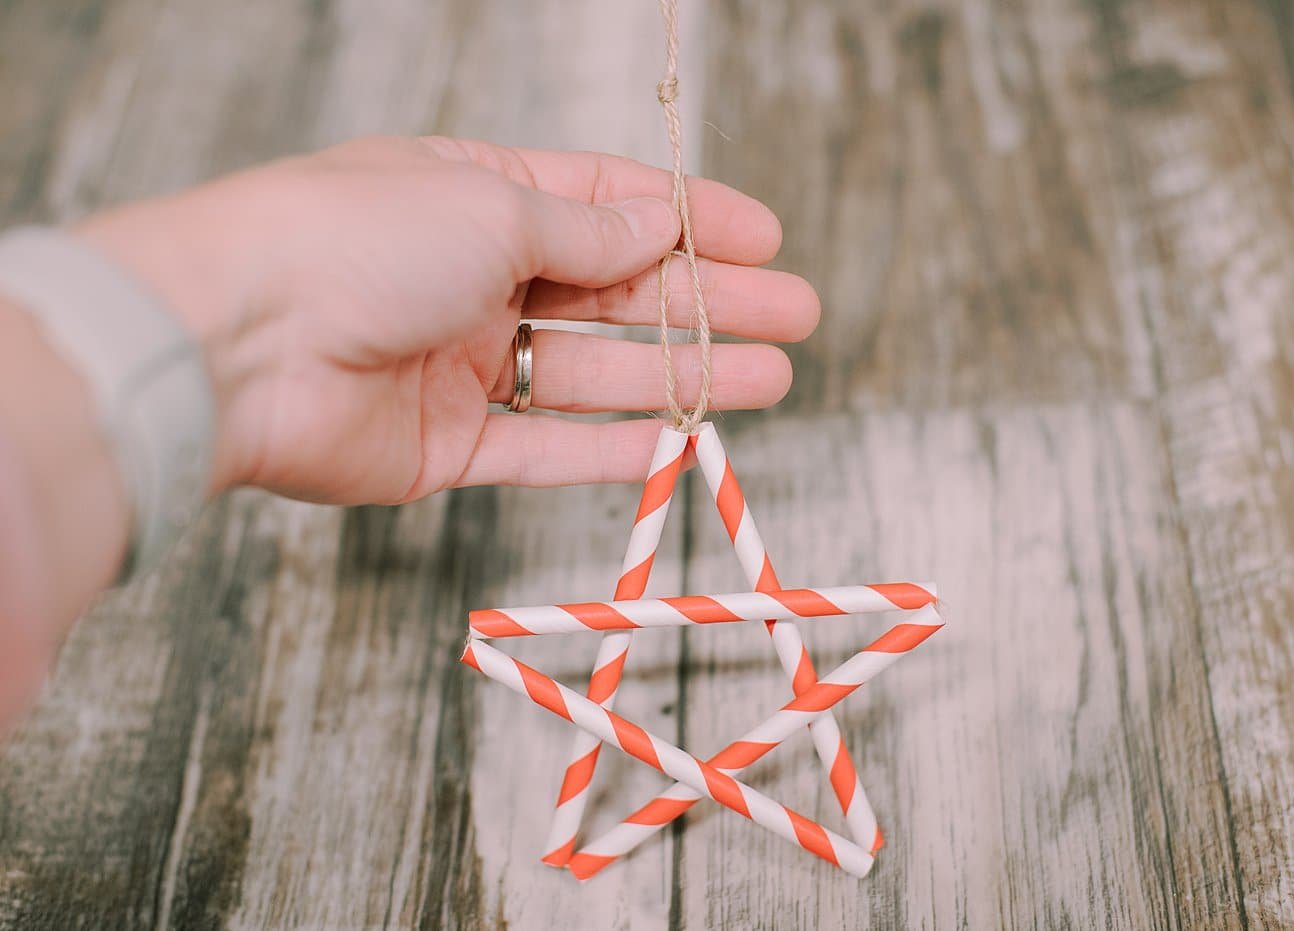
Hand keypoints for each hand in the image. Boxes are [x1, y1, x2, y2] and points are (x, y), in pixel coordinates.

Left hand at [74, 136, 817, 504]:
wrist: (231, 345)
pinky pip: (546, 448)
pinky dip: (613, 447)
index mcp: (476, 194)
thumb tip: (657, 227)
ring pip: (595, 373)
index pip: (606, 203)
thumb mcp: (490, 206)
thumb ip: (584, 231)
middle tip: (794, 316)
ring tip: (772, 378)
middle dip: (708, 303)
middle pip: (616, 293)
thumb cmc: (351, 239)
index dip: (690, 220)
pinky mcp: (446, 446)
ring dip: (683, 374)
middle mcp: (473, 276)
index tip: (766, 236)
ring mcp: (461, 363)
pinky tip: (685, 439)